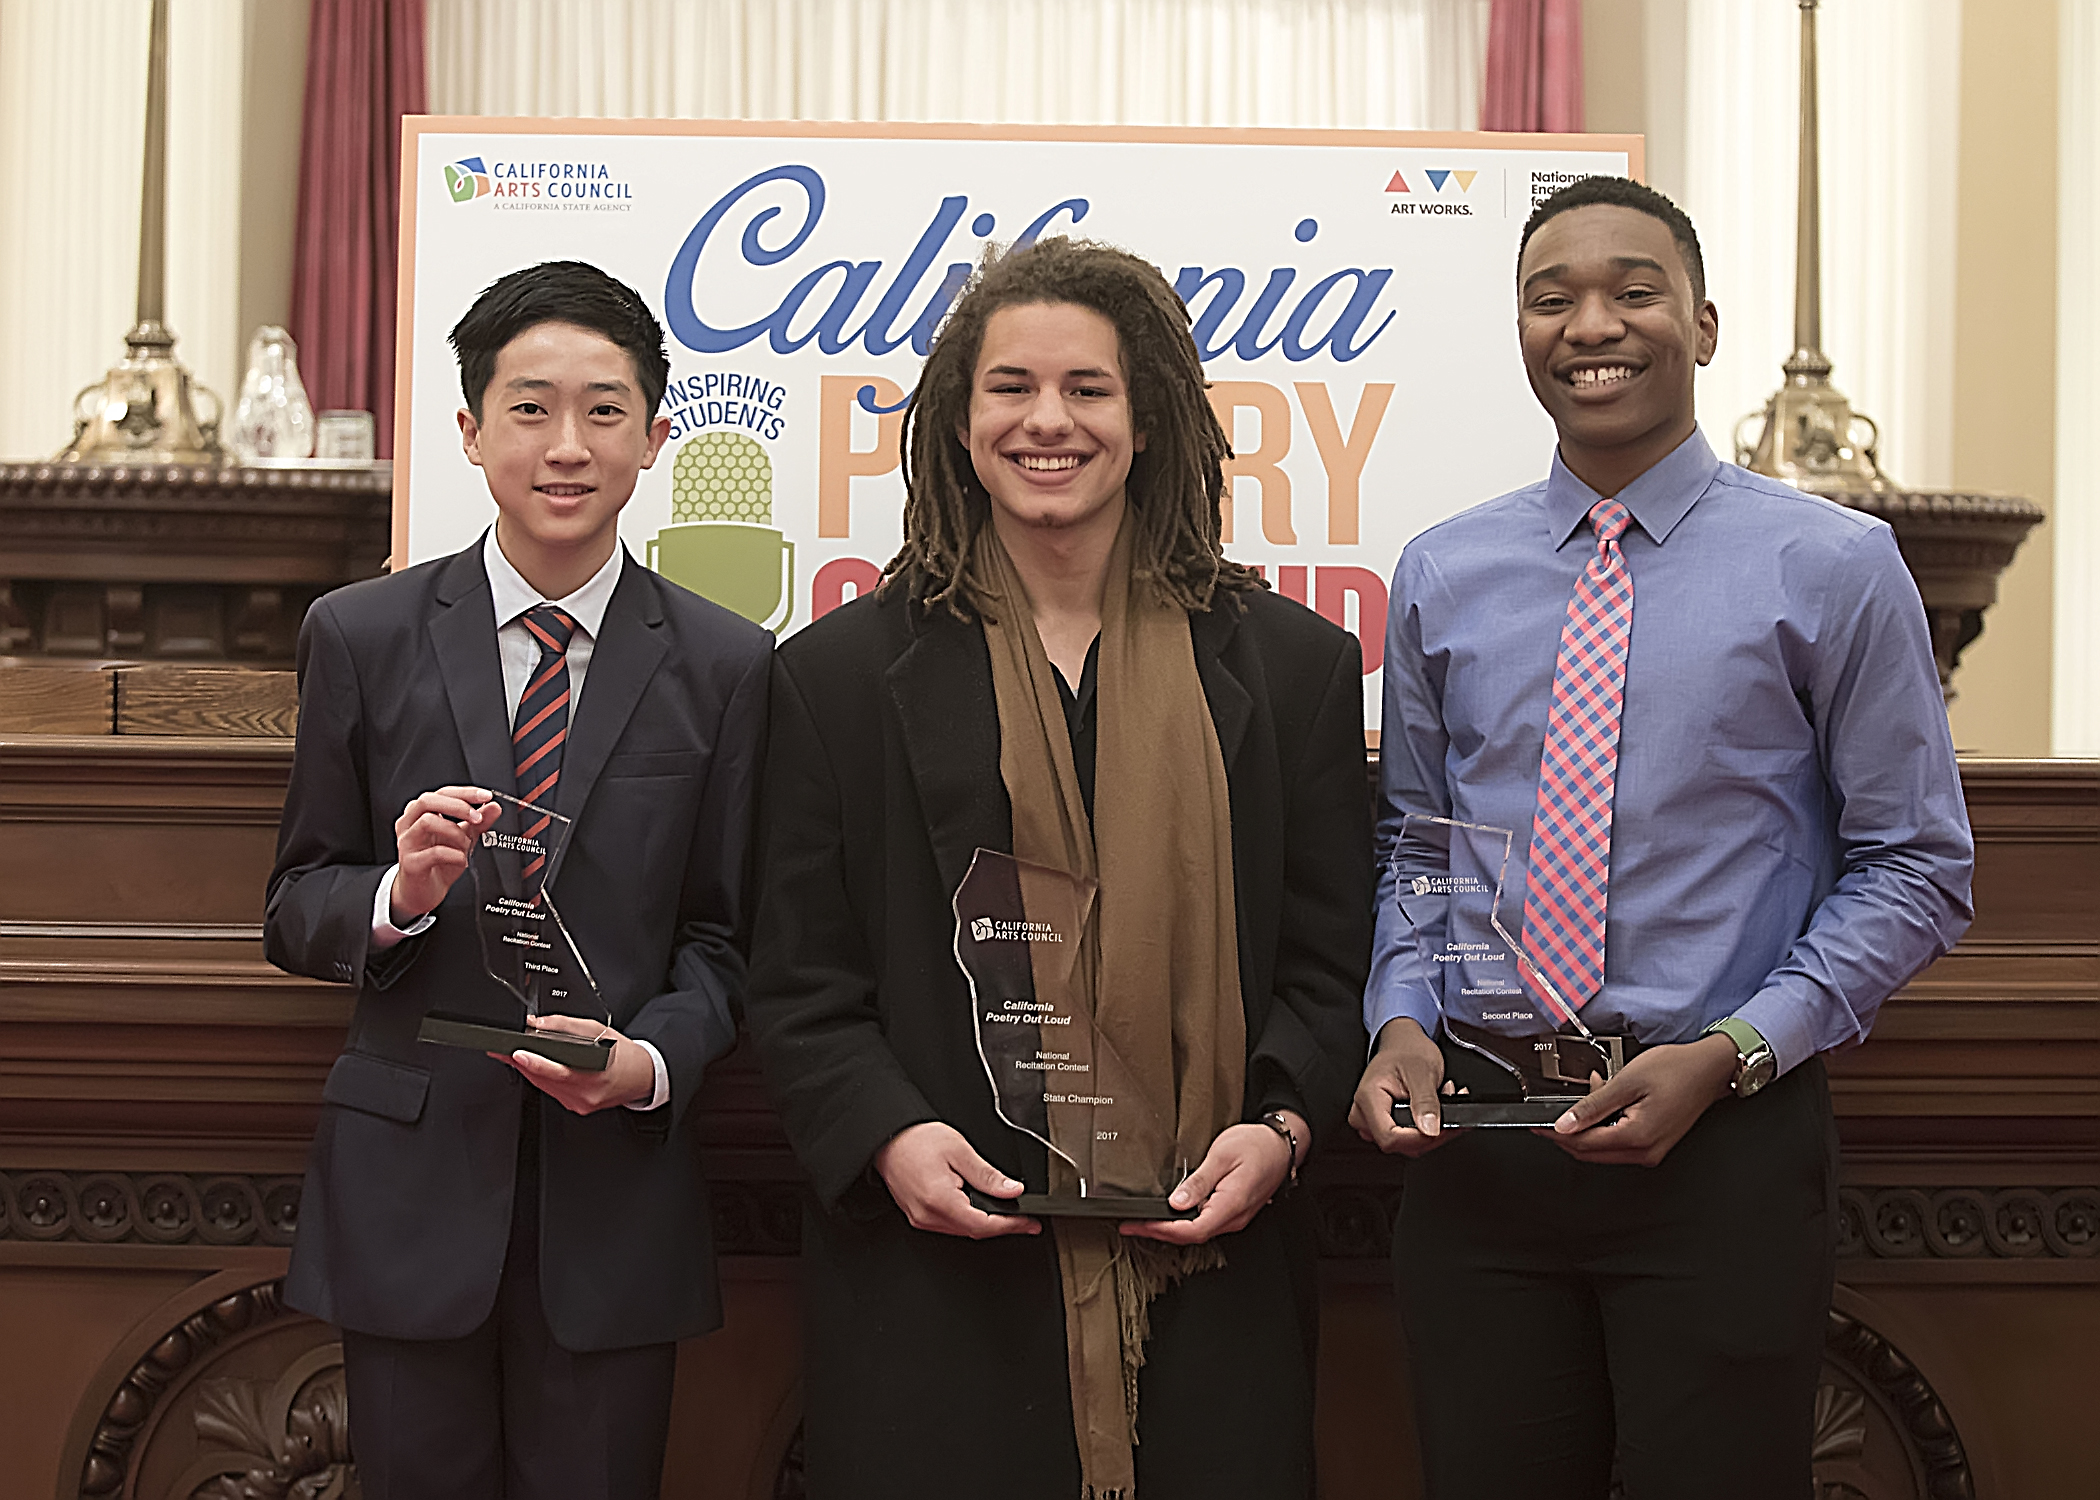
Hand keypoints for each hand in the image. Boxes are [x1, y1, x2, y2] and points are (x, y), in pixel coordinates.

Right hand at [391, 785, 495, 922]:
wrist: (423, 893)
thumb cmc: (439, 863)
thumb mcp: (463, 839)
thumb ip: (478, 823)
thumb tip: (494, 807)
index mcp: (421, 814)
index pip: (441, 793)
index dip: (464, 792)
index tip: (486, 796)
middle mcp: (409, 824)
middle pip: (427, 801)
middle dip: (457, 806)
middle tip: (478, 817)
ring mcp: (407, 843)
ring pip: (427, 822)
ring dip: (455, 831)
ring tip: (466, 845)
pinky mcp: (410, 863)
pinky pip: (433, 853)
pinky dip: (454, 854)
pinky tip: (462, 860)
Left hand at [494, 1014, 655, 1113]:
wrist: (642, 1077)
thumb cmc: (623, 1054)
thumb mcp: (599, 1030)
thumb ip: (566, 1026)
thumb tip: (537, 1023)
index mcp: (594, 1074)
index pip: (557, 1070)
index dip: (534, 1063)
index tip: (516, 1054)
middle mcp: (585, 1093)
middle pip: (544, 1079)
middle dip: (521, 1063)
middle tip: (502, 1051)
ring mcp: (580, 1104)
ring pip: (544, 1087)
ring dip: (528, 1071)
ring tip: (515, 1056)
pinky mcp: (576, 1107)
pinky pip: (552, 1093)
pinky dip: (542, 1080)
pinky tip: (536, 1069)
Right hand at [873, 1122, 1040, 1238]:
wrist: (889, 1137)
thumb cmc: (916, 1140)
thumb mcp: (959, 1151)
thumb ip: (987, 1175)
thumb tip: (1012, 1191)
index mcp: (939, 1200)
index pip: (983, 1224)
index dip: (1010, 1225)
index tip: (1029, 1224)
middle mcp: (927, 1215)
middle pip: (974, 1231)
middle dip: (1002, 1226)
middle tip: (1025, 1220)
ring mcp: (921, 1218)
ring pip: (962, 1230)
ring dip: (985, 1224)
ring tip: (1006, 1214)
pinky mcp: (918, 1216)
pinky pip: (949, 1225)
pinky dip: (968, 1219)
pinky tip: (979, 1209)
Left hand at [1121, 1111, 1304, 1245]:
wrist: (1281, 1145)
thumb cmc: (1256, 1145)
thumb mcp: (1222, 1155)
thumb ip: (1199, 1181)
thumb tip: (1177, 1202)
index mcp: (1231, 1204)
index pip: (1191, 1230)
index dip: (1162, 1231)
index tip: (1139, 1225)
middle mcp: (1234, 1217)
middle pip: (1192, 1235)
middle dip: (1159, 1232)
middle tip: (1131, 1225)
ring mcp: (1235, 1216)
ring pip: (1198, 1231)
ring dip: (1170, 1229)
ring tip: (1144, 1221)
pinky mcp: (1234, 1211)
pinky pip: (1206, 1223)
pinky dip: (1184, 1223)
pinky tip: (1170, 1216)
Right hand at [1350, 1018, 1462, 1156]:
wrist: (1403, 1043)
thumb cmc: (1407, 1050)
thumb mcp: (1422, 1071)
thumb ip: (1425, 1101)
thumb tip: (1430, 1129)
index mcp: (1368, 1098)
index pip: (1390, 1137)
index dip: (1418, 1138)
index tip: (1441, 1128)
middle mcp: (1364, 1114)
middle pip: (1400, 1144)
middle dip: (1432, 1131)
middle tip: (1448, 1105)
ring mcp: (1372, 1121)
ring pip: (1407, 1145)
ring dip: (1433, 1129)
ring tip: (1442, 1101)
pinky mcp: (1383, 1124)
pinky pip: (1408, 1139)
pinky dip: (1428, 1128)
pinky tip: (1435, 1110)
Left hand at [1537, 1033, 1738, 1165]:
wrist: (1710, 1068)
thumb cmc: (1677, 1070)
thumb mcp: (1627, 1081)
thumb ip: (1593, 1106)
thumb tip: (1564, 1124)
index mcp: (1638, 1137)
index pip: (1583, 1145)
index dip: (1555, 1134)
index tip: (1537, 1125)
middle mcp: (1646, 1151)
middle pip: (1591, 1152)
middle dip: (1569, 1132)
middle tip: (1554, 1110)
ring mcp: (1652, 1150)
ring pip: (1604, 1148)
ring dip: (1589, 1125)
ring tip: (1595, 1091)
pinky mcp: (1654, 1143)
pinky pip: (1619, 1142)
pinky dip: (1606, 1124)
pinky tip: (1608, 1101)